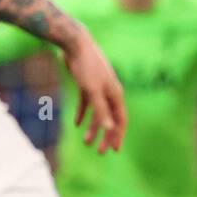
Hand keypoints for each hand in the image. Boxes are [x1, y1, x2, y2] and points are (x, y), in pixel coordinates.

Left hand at [62, 32, 125, 153]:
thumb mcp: (93, 91)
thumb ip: (101, 110)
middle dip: (106, 136)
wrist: (76, 44)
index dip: (118, 136)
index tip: (114, 150)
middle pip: (110, 119)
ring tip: (86, 142)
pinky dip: (83, 114)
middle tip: (100, 152)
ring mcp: (99, 89)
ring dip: (93, 128)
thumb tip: (109, 129)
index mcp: (116, 95)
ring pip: (98, 113)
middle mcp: (110, 93)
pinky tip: (76, 124)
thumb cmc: (86, 67)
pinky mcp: (87, 84)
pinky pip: (87, 104)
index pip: (121, 120)